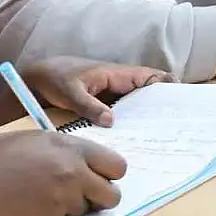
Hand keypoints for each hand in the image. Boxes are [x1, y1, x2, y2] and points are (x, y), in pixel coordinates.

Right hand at [0, 131, 125, 215]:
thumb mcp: (34, 140)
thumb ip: (66, 152)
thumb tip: (90, 170)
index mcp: (70, 147)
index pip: (117, 166)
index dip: (109, 175)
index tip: (100, 180)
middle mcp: (70, 174)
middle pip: (110, 196)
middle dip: (97, 198)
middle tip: (75, 197)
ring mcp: (58, 202)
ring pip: (81, 213)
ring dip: (65, 209)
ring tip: (31, 196)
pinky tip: (18, 210)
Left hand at [22, 57, 174, 126]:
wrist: (36, 80)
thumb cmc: (54, 79)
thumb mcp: (70, 92)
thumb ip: (90, 106)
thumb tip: (111, 121)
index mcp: (115, 73)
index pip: (148, 76)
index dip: (166, 84)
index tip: (179, 99)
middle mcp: (117, 83)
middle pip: (148, 93)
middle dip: (162, 105)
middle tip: (176, 126)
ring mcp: (112, 95)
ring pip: (137, 105)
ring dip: (148, 117)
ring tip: (162, 137)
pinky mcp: (104, 105)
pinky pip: (124, 113)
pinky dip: (132, 123)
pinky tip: (135, 141)